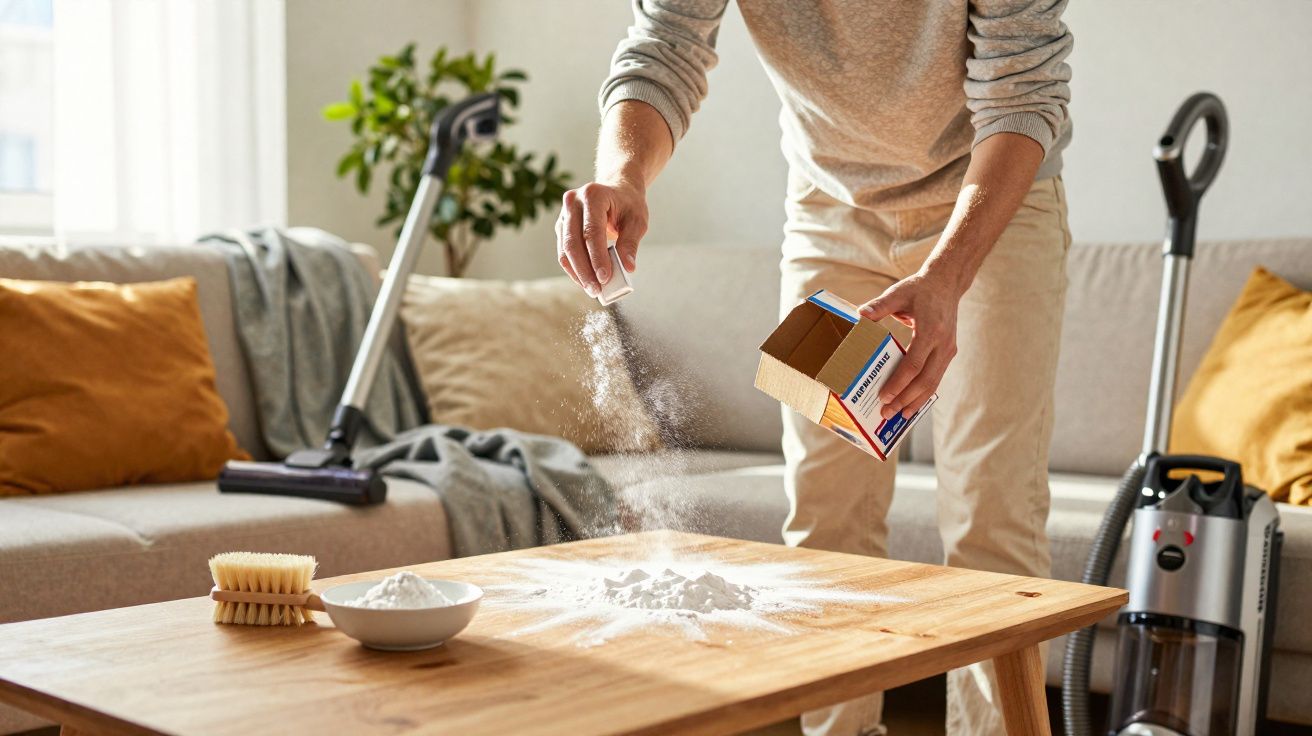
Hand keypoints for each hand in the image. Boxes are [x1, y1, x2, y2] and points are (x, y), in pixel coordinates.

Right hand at [555, 179, 647, 295]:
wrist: (616, 189)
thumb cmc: (628, 204)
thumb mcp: (637, 220)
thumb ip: (630, 243)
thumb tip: (627, 268)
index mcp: (593, 195)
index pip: (592, 231)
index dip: (597, 257)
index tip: (605, 278)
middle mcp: (572, 202)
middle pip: (573, 242)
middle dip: (584, 270)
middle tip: (596, 290)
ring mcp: (564, 214)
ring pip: (565, 249)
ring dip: (578, 272)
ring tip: (593, 289)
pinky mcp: (562, 227)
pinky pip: (564, 252)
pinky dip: (574, 268)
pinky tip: (586, 281)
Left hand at [858, 269, 965, 419]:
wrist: (947, 283)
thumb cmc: (920, 288)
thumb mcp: (898, 293)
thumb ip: (879, 305)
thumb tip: (860, 315)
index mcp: (930, 331)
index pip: (914, 364)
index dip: (899, 383)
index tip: (884, 396)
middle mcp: (942, 344)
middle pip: (925, 379)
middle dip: (906, 399)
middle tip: (887, 413)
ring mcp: (948, 350)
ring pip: (933, 382)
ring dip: (916, 401)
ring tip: (900, 416)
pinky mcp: (948, 353)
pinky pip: (936, 378)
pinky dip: (924, 393)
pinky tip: (912, 404)